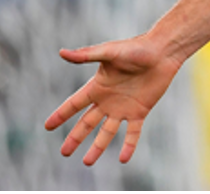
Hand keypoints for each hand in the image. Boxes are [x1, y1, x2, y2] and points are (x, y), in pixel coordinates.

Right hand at [44, 36, 182, 163]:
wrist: (162, 52)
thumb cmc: (136, 48)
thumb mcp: (109, 52)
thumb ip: (86, 55)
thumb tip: (62, 52)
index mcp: (97, 86)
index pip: (74, 104)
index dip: (61, 114)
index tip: (47, 126)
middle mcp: (108, 100)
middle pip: (87, 123)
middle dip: (75, 137)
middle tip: (64, 152)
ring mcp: (123, 107)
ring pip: (107, 132)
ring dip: (97, 147)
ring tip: (87, 162)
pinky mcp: (140, 111)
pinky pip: (133, 132)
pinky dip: (128, 145)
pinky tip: (123, 159)